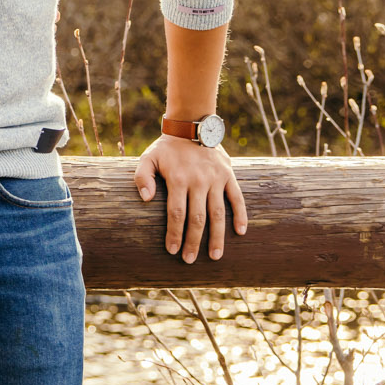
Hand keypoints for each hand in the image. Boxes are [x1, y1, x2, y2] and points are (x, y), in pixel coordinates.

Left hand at [134, 134, 247, 262]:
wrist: (191, 125)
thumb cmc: (167, 148)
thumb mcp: (148, 157)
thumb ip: (143, 177)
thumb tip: (146, 199)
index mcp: (178, 179)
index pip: (177, 213)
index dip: (174, 233)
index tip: (172, 250)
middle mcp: (198, 181)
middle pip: (198, 218)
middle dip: (194, 241)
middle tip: (190, 260)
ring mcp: (215, 179)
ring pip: (218, 213)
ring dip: (217, 236)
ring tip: (215, 256)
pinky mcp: (228, 175)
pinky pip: (237, 198)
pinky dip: (241, 215)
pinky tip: (241, 232)